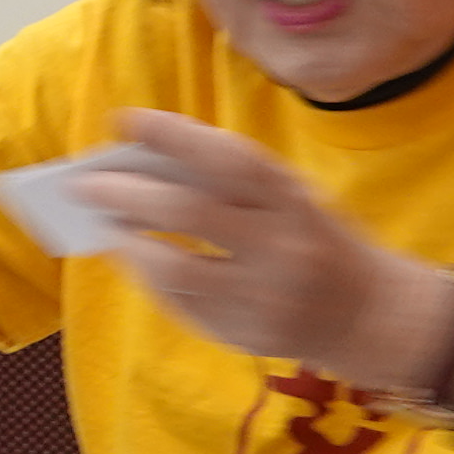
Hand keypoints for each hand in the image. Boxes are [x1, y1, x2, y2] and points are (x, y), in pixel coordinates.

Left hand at [77, 111, 453, 399]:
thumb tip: (148, 161)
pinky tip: (135, 260)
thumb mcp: (294, 197)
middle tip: (83, 182)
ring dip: (129, 244)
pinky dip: (151, 279)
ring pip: (177, 269)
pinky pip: (184, 305)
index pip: (228, 158)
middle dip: (127, 193)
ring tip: (104, 225)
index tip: (123, 119)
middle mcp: (283, 247)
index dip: (172, 134)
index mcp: (296, 201)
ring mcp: (265, 297)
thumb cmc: (317, 239)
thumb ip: (235, 182)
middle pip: (189, 214)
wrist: (371, 315)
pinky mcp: (247, 335)